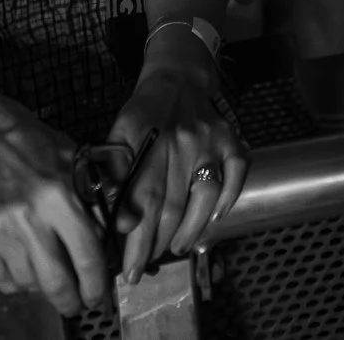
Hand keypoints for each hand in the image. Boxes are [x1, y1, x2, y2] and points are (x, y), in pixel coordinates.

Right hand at [0, 114, 110, 314]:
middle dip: (69, 301)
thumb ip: (104, 198)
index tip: (97, 295)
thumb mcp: (80, 165)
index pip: (85, 255)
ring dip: (41, 287)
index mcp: (59, 197)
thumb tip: (130, 225)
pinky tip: (25, 270)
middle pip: (54, 280)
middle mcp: (27, 215)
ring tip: (49, 278)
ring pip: (27, 281)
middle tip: (75, 305)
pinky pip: (0, 277)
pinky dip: (16, 281)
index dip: (95, 284)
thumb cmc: (42, 150)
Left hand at [106, 43, 247, 281]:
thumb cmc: (142, 113)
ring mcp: (209, 139)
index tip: (127, 267)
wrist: (177, 76)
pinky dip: (228, 198)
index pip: (138, 195)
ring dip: (188, 230)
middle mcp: (179, 138)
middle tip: (143, 267)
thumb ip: (110, 171)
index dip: (134, 237)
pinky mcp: (230, 138)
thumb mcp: (117, 133)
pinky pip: (236, 171)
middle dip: (155, 244)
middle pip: (170, 203)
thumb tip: (107, 219)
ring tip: (173, 249)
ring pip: (203, 195)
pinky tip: (215, 217)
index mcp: (142, 134)